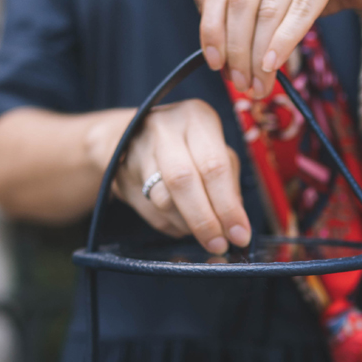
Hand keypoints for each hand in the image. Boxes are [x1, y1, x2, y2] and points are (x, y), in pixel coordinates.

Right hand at [86, 100, 250, 253]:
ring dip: (188, 224)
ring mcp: (138, 149)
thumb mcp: (216, 152)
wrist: (130, 138)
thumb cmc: (188, 146)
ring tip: (202, 230)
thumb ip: (229, 185)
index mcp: (196, 117)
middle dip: (205, 220)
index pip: (214, 166)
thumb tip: (237, 225)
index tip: (239, 234)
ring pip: (164, 200)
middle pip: (184, 181)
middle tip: (219, 244)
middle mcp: (164, 128)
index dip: (228, 206)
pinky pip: (151, 210)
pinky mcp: (122, 173)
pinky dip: (172, 223)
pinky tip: (181, 219)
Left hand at [199, 0, 361, 97]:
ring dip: (259, 54)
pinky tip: (275, 65)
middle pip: (241, 0)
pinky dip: (284, 42)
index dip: (211, 29)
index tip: (214, 63)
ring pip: (267, 8)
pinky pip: (300, 9)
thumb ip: (250, 3)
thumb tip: (217, 48)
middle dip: (237, 49)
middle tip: (241, 83)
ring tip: (260, 84)